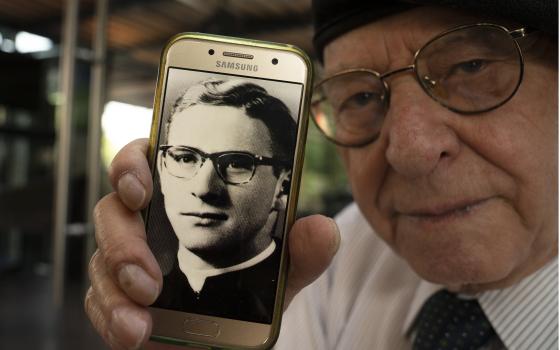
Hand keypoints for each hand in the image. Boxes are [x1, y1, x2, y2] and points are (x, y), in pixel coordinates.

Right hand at [84, 138, 340, 348]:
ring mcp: (127, 261)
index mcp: (180, 198)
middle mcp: (148, 225)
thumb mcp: (281, 270)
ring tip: (143, 312)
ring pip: (100, 259)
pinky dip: (111, 317)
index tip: (141, 188)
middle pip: (112, 211)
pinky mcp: (117, 299)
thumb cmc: (252, 288)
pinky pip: (98, 301)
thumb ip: (302, 250)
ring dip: (116, 285)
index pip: (144, 163)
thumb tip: (321, 229)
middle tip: (148, 276)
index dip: (131, 166)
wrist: (233, 335)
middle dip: (123, 241)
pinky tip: (134, 331)